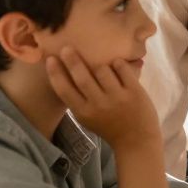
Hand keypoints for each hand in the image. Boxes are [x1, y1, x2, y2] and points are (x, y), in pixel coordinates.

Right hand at [45, 47, 159, 149]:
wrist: (136, 139)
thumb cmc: (108, 126)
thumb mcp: (86, 118)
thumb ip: (77, 100)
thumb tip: (63, 73)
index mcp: (83, 112)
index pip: (64, 90)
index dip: (55, 73)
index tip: (50, 58)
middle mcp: (98, 104)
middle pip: (81, 76)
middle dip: (72, 60)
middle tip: (67, 47)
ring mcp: (117, 97)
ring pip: (102, 69)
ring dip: (99, 63)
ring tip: (100, 62)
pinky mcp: (135, 91)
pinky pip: (122, 69)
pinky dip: (118, 63)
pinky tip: (116, 64)